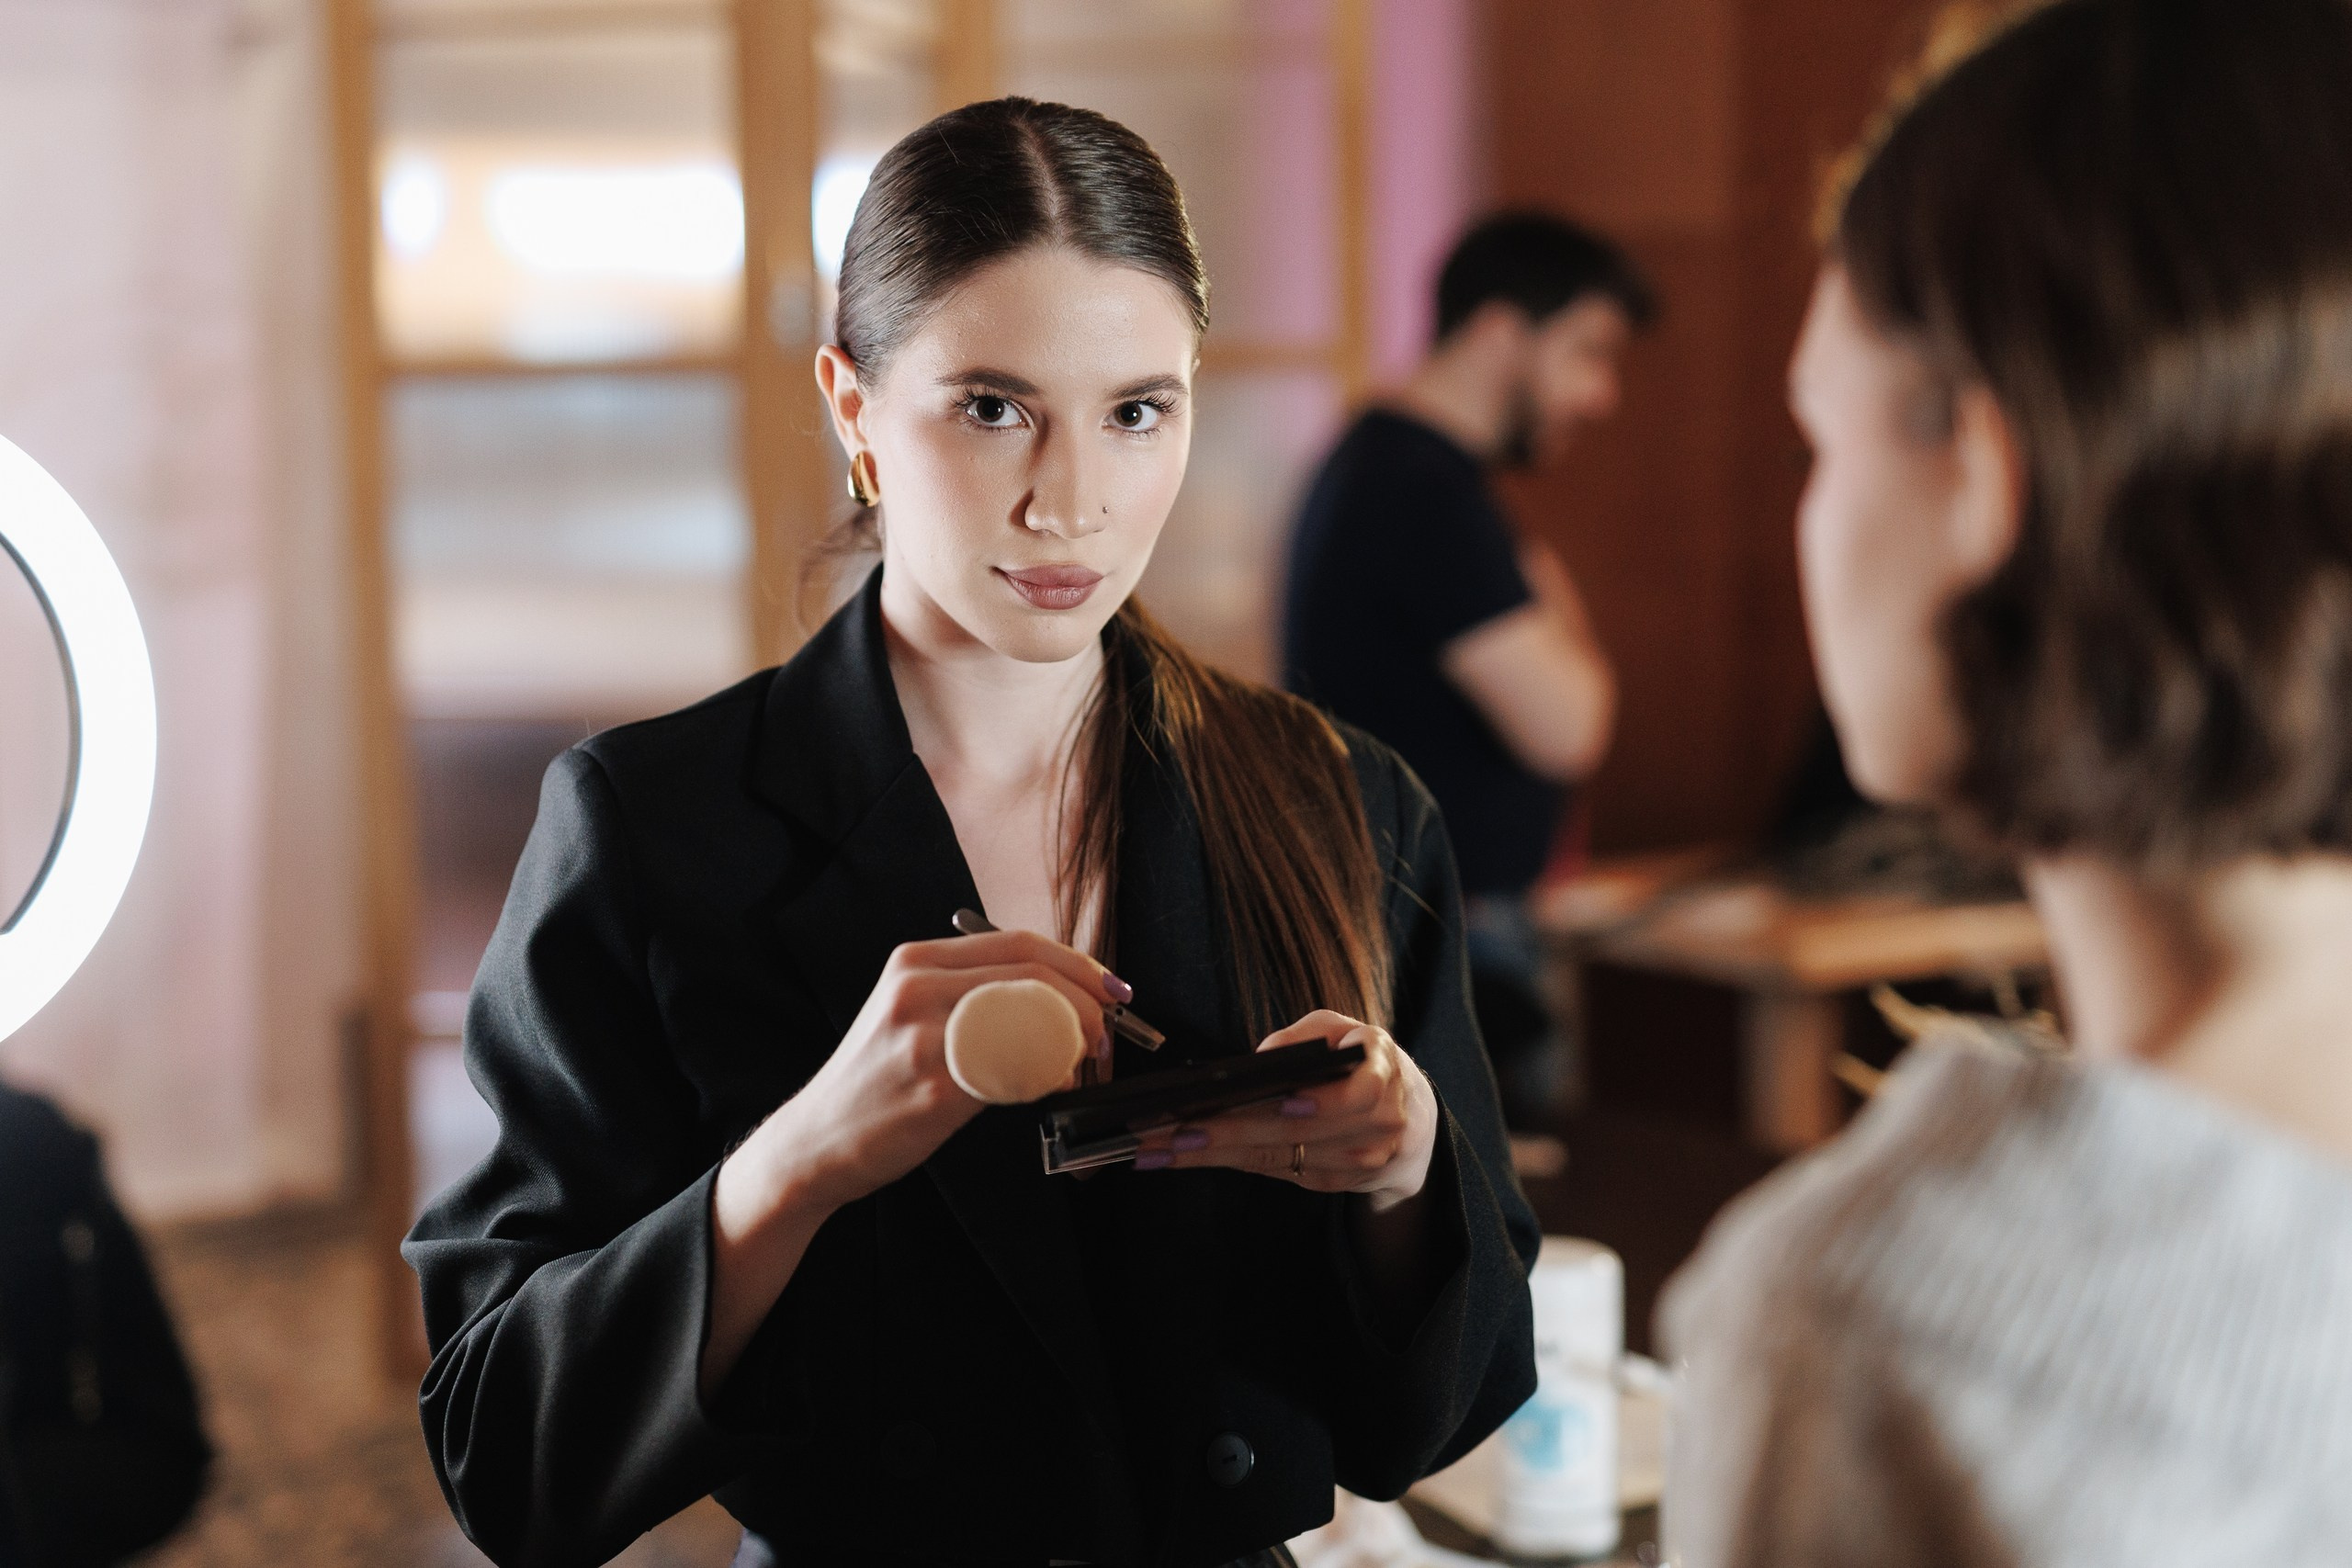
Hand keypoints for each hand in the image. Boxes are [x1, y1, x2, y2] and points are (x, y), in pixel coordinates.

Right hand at [704, 928, 1123, 1394]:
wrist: (816, 1143)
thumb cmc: (877, 1084)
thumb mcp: (914, 1017)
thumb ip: (974, 997)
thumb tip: (1059, 1000)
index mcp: (916, 960)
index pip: (1018, 942)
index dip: (1079, 963)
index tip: (1114, 989)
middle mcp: (916, 985)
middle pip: (1031, 972)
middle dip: (1088, 1000)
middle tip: (1108, 1032)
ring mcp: (922, 1034)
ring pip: (1028, 1016)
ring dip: (1072, 1039)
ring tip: (1078, 1063)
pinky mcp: (931, 1084)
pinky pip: (1010, 1069)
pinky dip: (1043, 1076)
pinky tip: (1046, 1086)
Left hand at [1133, 1010, 1438, 1211]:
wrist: (1411, 1121)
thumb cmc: (1363, 1061)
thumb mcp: (1343, 1031)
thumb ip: (1305, 1037)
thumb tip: (1260, 1061)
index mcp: (1382, 1078)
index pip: (1352, 1096)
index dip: (1310, 1105)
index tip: (1269, 1105)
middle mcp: (1375, 1128)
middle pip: (1296, 1136)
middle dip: (1227, 1135)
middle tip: (1170, 1134)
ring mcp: (1355, 1164)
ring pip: (1277, 1159)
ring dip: (1213, 1156)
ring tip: (1159, 1148)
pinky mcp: (1330, 1183)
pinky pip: (1273, 1171)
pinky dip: (1226, 1163)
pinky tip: (1183, 1156)